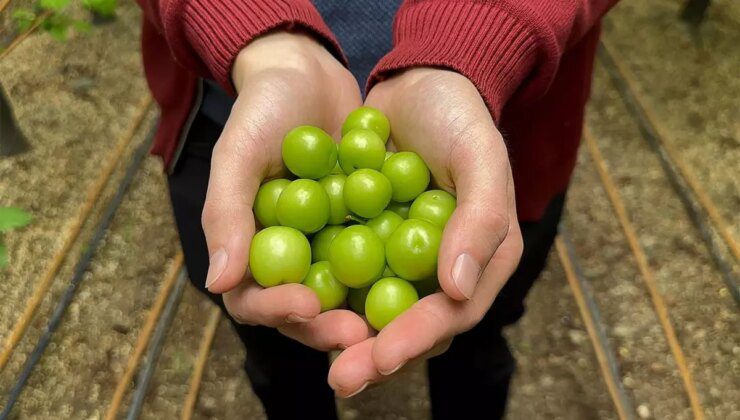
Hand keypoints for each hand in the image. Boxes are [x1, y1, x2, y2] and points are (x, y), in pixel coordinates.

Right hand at [202, 31, 369, 349]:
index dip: (277, 310)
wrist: (307, 74)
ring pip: (346, 295)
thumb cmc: (262, 109)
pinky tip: (425, 278)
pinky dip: (396, 271)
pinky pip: (379, 259)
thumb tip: (218, 282)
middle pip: (305, 311)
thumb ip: (226, 213)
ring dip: (368, 311)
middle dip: (331, 327)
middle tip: (364, 333)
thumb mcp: (238, 153)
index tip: (307, 305)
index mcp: (249, 249)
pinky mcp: (363, 232)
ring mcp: (327, 248)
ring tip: (397, 320)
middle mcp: (289, 258)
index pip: (254, 299)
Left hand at [328, 68, 523, 395]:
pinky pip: (346, 276)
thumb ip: (479, 220)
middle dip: (375, 354)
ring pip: (373, 311)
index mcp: (481, 260)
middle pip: (410, 325)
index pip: (453, 313)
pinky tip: (294, 306)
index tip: (381, 356)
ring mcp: (402, 259)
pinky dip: (324, 292)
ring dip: (345, 335)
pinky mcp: (368, 242)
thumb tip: (458, 290)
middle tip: (341, 377)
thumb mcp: (480, 157)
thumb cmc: (458, 116)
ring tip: (314, 353)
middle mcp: (442, 270)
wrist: (418, 83)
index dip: (417, 338)